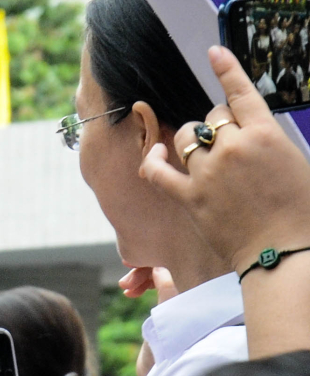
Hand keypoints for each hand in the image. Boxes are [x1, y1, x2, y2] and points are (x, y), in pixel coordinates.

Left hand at [142, 47, 309, 274]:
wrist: (284, 250)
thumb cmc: (299, 209)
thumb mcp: (294, 161)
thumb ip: (268, 142)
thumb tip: (251, 136)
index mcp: (265, 133)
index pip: (240, 94)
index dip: (226, 70)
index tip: (213, 54)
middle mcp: (233, 147)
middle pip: (213, 117)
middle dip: (219, 124)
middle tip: (231, 144)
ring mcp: (208, 172)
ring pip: (186, 137)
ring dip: (192, 139)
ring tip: (203, 153)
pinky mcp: (189, 196)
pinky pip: (158, 171)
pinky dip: (152, 160)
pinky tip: (155, 154)